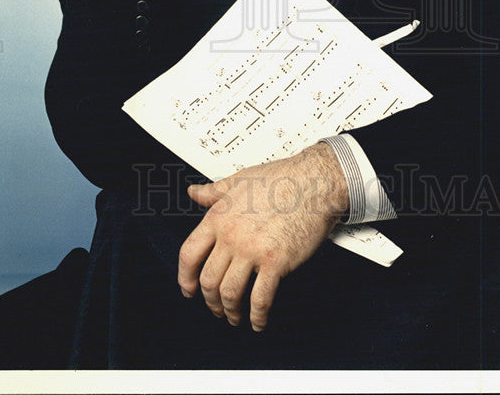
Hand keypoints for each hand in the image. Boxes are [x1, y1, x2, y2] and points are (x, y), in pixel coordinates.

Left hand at [178, 143, 347, 330]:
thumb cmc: (281, 179)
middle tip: (215, 307)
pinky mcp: (276, 262)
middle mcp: (231, 236)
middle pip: (208, 280)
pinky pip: (260, 298)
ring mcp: (252, 250)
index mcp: (219, 218)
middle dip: (210, 300)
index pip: (189, 254)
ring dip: (230, 311)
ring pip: (230, 293)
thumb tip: (195, 193)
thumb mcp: (239, 180)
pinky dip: (257, 316)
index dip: (185, 277)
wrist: (314, 182)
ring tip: (235, 316)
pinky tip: (259, 320)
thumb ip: (214, 192)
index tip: (188, 289)